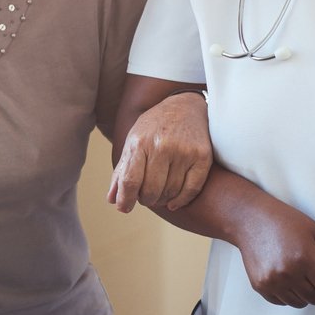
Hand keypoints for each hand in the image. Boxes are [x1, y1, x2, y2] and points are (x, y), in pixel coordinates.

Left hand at [109, 91, 213, 212]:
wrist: (186, 106)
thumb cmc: (155, 127)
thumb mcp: (133, 141)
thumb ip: (122, 171)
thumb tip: (113, 200)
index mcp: (140, 142)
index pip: (130, 180)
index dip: (126, 199)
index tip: (124, 208)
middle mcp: (162, 146)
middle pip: (151, 190)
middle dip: (146, 200)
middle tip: (146, 196)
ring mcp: (184, 151)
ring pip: (171, 192)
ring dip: (163, 199)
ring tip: (159, 193)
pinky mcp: (202, 156)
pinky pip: (191, 190)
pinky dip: (181, 201)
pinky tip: (173, 202)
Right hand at [231, 198, 314, 306]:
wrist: (252, 220)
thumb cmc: (286, 222)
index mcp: (305, 259)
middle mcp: (287, 274)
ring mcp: (272, 282)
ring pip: (301, 303)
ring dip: (308, 294)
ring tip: (303, 273)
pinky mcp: (260, 286)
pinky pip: (284, 302)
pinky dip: (291, 294)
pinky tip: (289, 276)